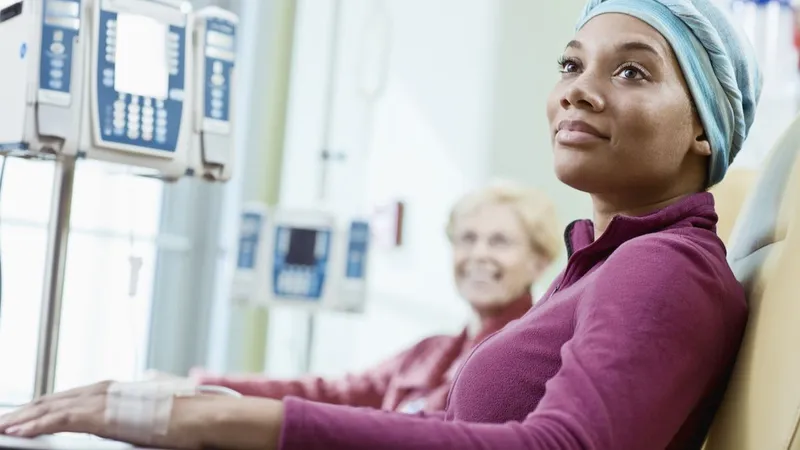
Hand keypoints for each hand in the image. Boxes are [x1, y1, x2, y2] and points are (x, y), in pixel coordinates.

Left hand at [0, 381, 284, 449]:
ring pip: (54, 407)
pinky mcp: (103, 416)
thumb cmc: (187, 416)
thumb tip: (136, 406)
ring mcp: (104, 401)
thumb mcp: (155, 409)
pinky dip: (38, 423)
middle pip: (59, 398)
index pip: (74, 395)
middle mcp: (107, 390)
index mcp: (118, 389)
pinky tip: (22, 431)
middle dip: (31, 408)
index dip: (50, 403)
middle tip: (9, 419)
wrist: (202, 416)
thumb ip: (137, 406)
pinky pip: (61, 419)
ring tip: (7, 425)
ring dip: (27, 416)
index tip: (32, 412)